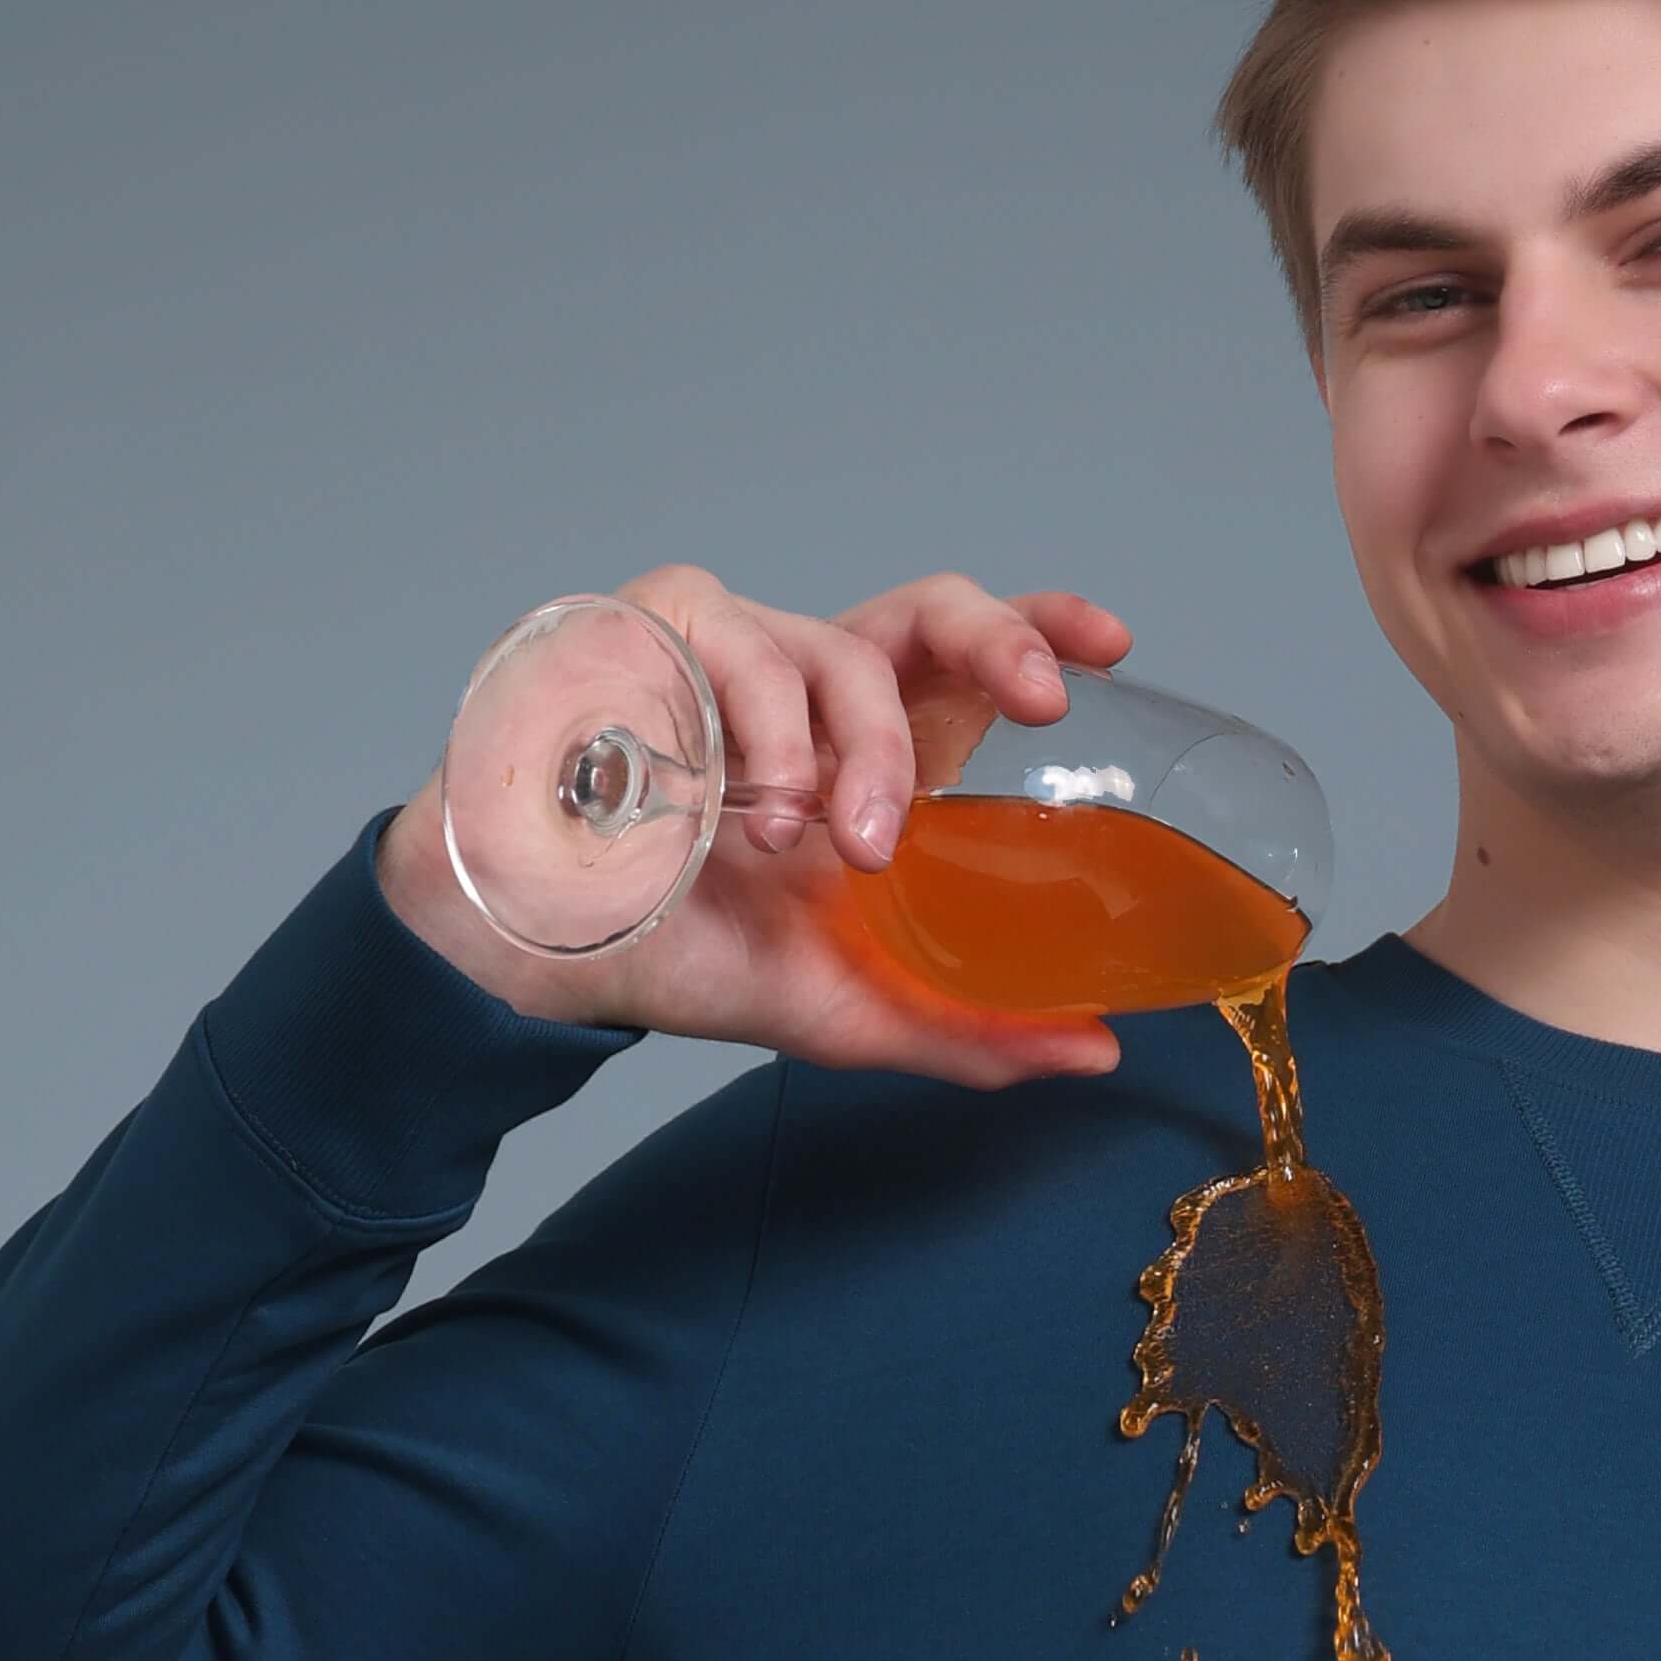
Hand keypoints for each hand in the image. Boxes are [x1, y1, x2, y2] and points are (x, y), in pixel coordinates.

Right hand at [378, 563, 1135, 1085]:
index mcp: (869, 749)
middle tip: (1040, 705)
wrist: (549, 958)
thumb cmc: (693, 954)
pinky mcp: (653, 631)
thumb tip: (1098, 1049)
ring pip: (836, 651)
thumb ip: (972, 1026)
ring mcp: (734, 650)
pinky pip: (731, 643)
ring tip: (818, 842)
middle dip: (1000, 642)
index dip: (1041, 629)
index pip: (965, 663)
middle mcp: (814, 684)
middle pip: (928, 612)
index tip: (1111, 647)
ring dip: (855, 752)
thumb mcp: (850, 1004)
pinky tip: (734, 806)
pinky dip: (752, 730)